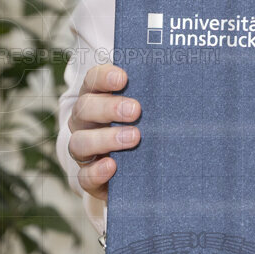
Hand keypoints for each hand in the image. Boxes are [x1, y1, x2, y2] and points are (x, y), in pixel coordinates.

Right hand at [67, 64, 140, 201]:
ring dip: (106, 138)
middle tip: (136, 110)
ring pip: (79, 142)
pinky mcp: (87, 176)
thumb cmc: (143, 123)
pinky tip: (112, 166)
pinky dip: (96, 171)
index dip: (104, 77)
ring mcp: (83, 149)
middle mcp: (84, 121)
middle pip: (84, 108)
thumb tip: (174, 79)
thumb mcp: (145, 105)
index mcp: (96, 96)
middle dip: (109, 108)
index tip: (123, 79)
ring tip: (134, 137)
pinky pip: (83, 176)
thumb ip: (150, 93)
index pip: (92, 80)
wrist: (136, 167)